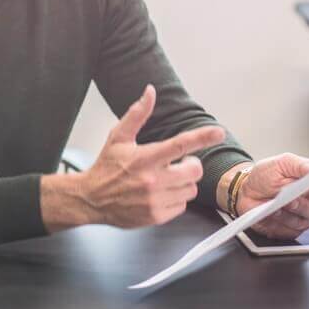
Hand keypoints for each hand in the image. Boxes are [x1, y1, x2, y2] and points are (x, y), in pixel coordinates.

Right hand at [77, 85, 225, 227]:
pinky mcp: (157, 216)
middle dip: (190, 165)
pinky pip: (182, 206)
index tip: (217, 132)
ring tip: (165, 179)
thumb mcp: (118, 137)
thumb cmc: (106, 166)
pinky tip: (160, 193)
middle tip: (178, 163)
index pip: (180, 144)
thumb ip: (137, 114)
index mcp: (145, 157)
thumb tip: (150, 93)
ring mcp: (155, 200)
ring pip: (190, 189)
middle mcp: (152, 179)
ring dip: (182, 182)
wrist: (91, 199)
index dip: (202, 137)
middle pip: (193, 171)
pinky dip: (175, 199)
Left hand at [232, 154, 308, 239]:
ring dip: (288, 213)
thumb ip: (300, 165)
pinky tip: (270, 214)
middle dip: (302, 204)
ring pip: (303, 220)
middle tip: (290, 199)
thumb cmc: (265, 176)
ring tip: (275, 205)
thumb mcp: (281, 163)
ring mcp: (303, 217)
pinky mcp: (292, 229)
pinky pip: (290, 230)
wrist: (246, 190)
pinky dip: (279, 222)